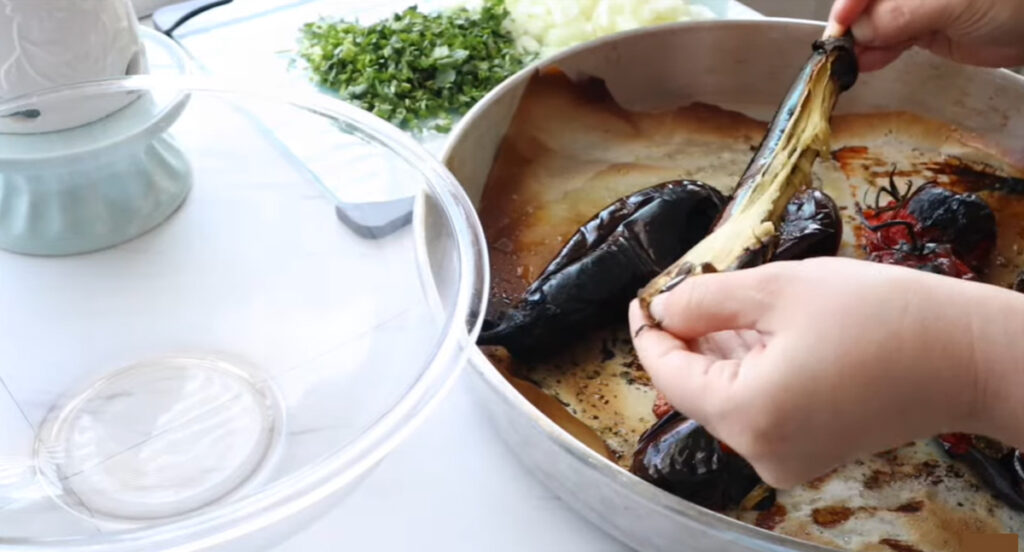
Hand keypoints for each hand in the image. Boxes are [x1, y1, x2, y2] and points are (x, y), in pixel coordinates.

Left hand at [627, 256, 1000, 488]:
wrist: (969, 356)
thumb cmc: (880, 316)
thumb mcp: (777, 289)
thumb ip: (705, 300)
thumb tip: (663, 309)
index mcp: (745, 415)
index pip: (667, 374)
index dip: (648, 332)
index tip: (641, 299)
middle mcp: (759, 451)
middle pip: (695, 389)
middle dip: (687, 338)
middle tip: (684, 289)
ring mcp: (786, 458)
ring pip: (726, 397)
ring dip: (718, 352)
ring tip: (721, 302)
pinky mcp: (809, 452)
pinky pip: (757, 409)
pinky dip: (748, 371)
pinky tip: (754, 331)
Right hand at [826, 0, 1023, 70]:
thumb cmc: (1010, 0)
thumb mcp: (950, 1)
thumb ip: (899, 14)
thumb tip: (859, 30)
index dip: (848, 4)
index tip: (839, 28)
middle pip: (864, 6)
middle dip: (850, 27)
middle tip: (840, 52)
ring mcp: (914, 7)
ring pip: (874, 25)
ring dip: (859, 45)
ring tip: (849, 64)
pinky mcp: (922, 28)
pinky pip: (888, 40)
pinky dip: (874, 54)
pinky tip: (864, 64)